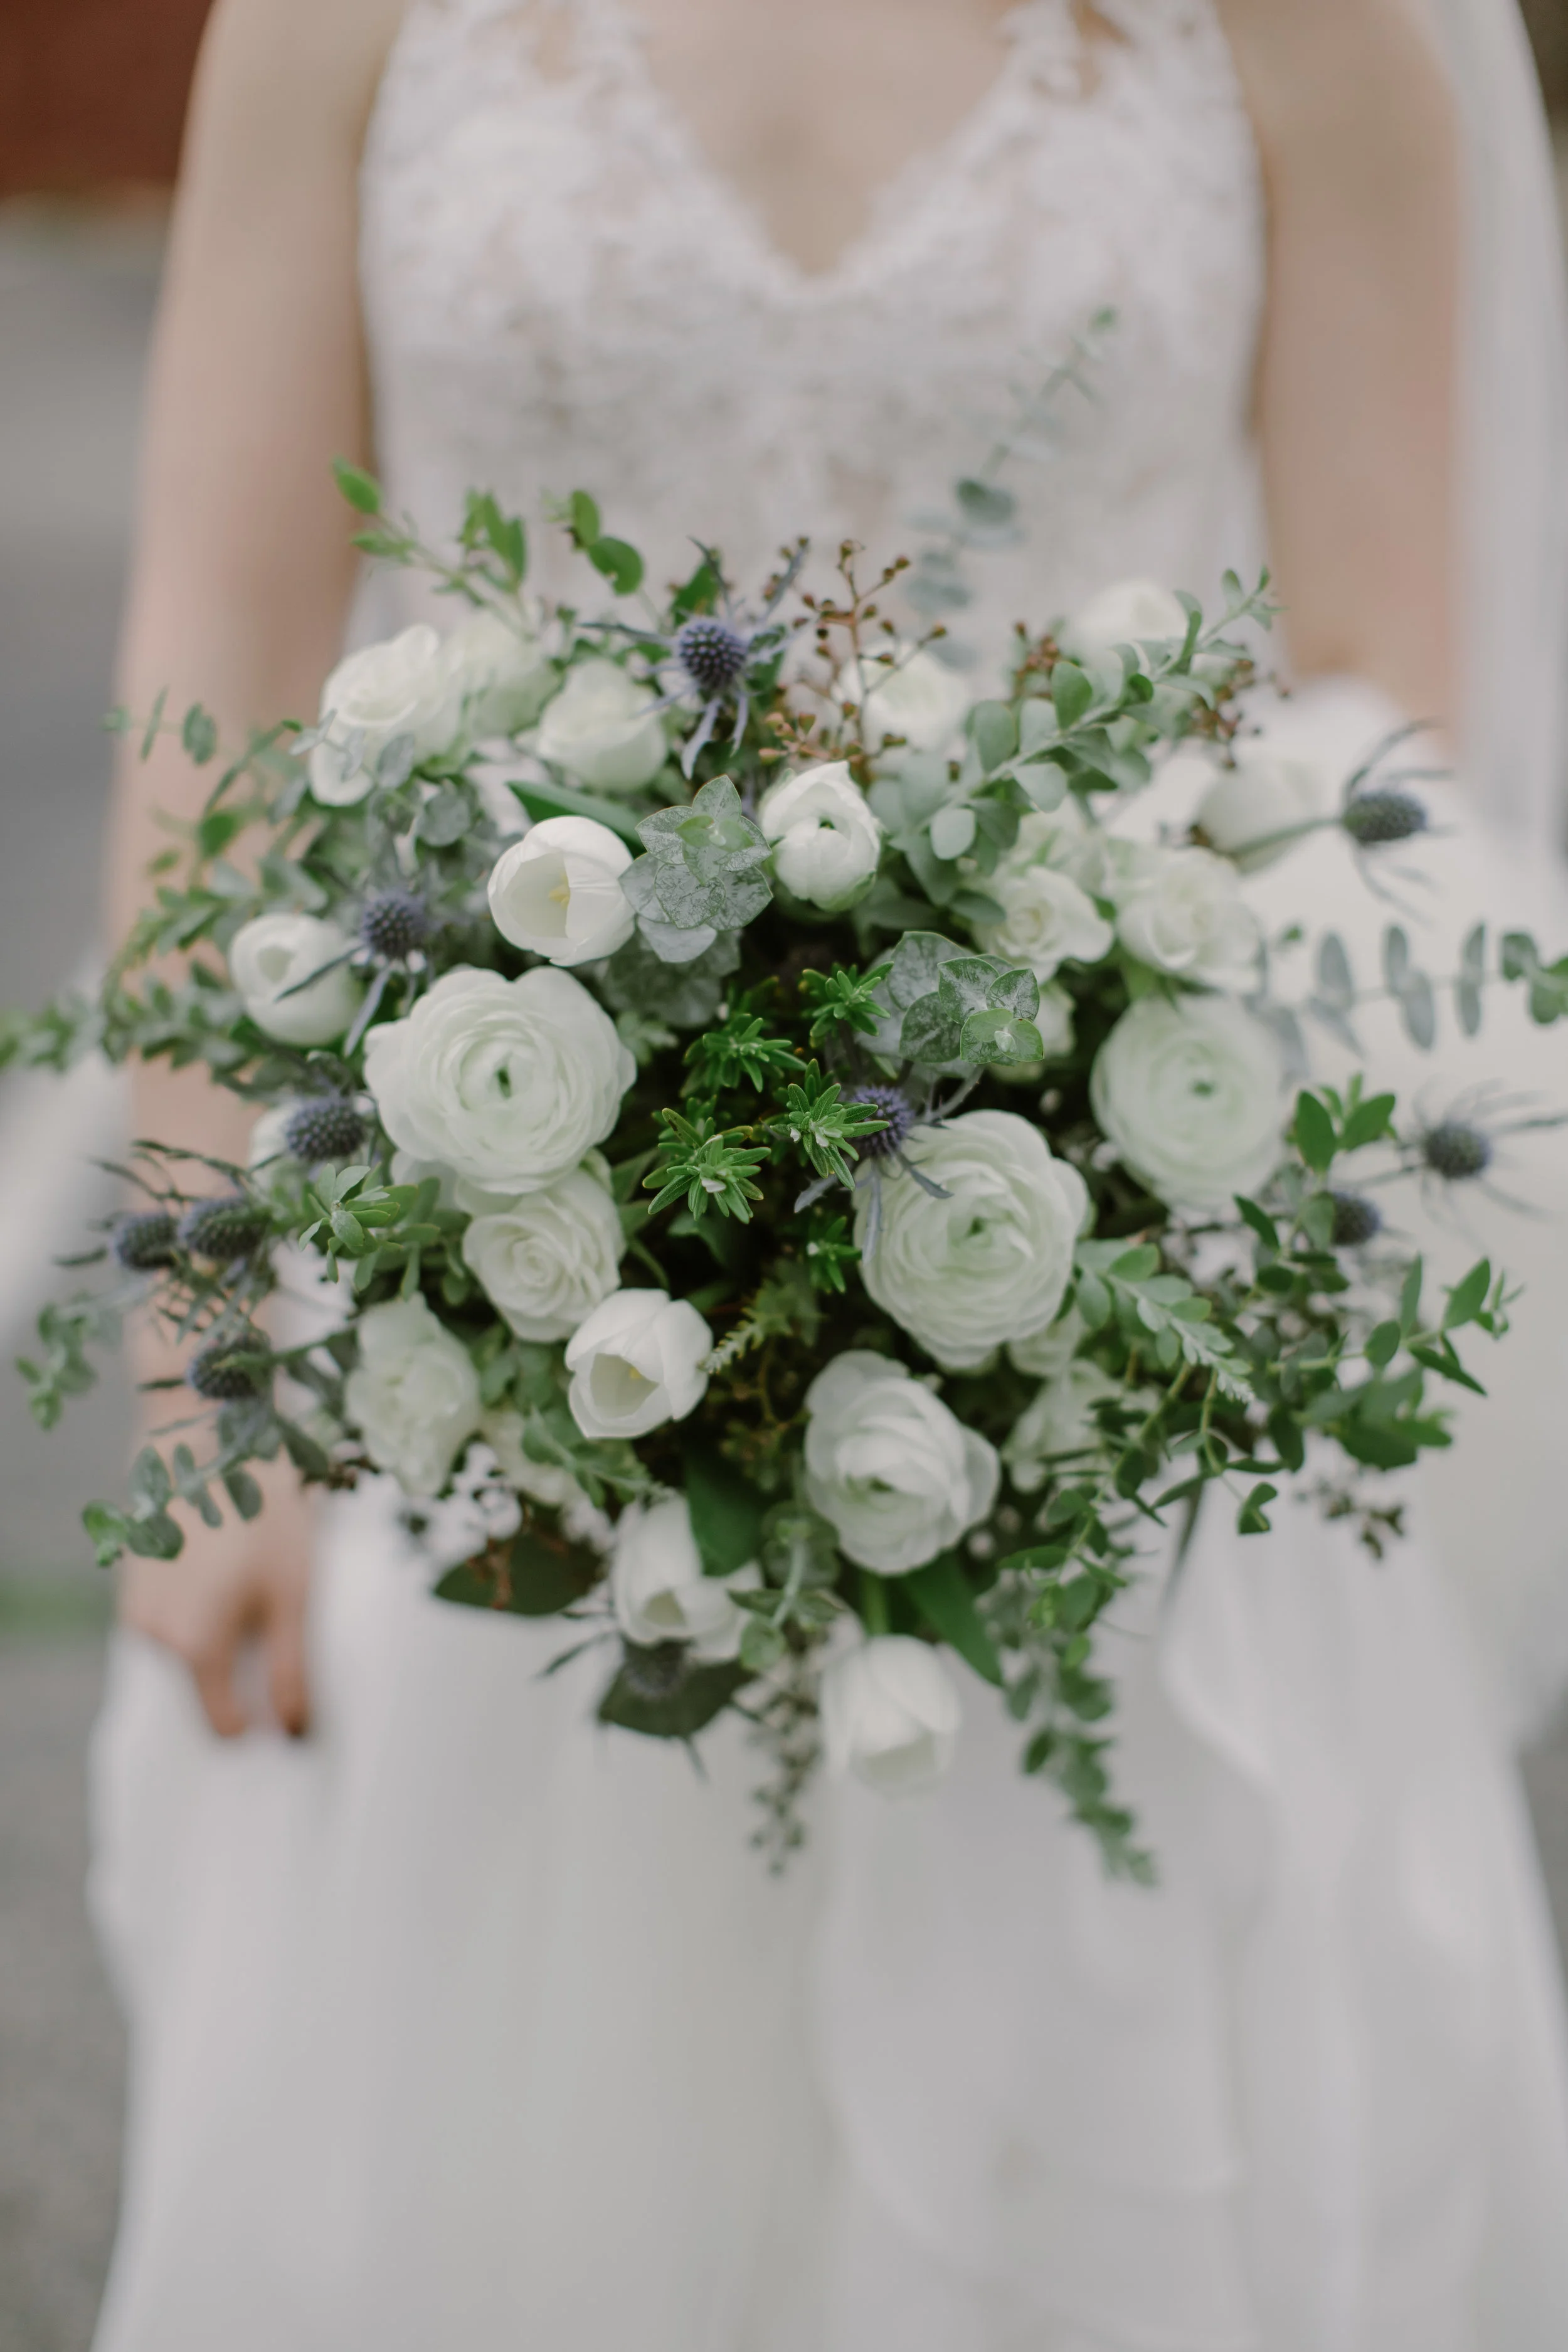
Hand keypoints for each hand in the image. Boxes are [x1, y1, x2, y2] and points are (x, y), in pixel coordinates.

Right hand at [117, 1458, 317, 1737]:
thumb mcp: (294, 1594)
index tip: (295, 1707)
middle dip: (246, 1673)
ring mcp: (136, 1605)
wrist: (205, 1431)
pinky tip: (234, 1566)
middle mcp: (151, 1636)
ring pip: (190, 1647)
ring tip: (262, 1583)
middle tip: (287, 1626)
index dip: (263, 1724)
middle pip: (206, 1686)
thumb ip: (291, 1672)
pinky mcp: (136, 1576)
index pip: (224, 1727)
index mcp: (191, 1648)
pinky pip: (175, 1615)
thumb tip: (292, 1736)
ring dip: (225, 1633)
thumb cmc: (260, 1510)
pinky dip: (204, 1605)